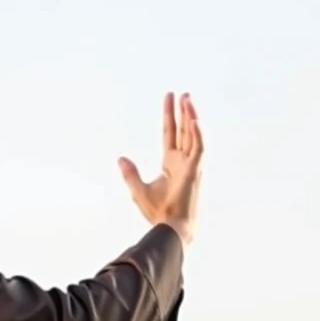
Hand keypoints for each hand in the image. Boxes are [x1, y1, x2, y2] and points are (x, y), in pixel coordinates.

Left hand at [118, 93, 203, 245]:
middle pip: (183, 130)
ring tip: (188, 99)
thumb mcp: (138, 190)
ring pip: (193, 135)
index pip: (170, 133)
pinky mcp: (195, 171)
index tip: (169, 98)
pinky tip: (194, 120)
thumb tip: (120, 158)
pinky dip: (198, 134)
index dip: (169, 116)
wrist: (169, 227)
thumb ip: (130, 173)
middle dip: (183, 112)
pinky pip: (199, 148)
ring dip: (191, 116)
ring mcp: (191, 165)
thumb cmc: (157, 213)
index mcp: (171, 163)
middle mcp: (183, 161)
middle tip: (183, 94)